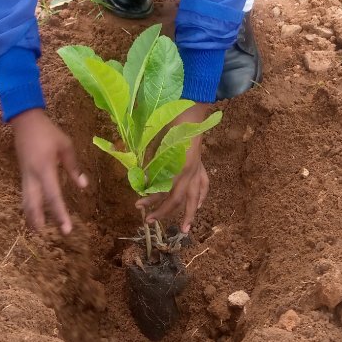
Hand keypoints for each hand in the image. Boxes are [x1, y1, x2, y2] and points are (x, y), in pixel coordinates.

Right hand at [11, 108, 87, 234]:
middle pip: (34, 204)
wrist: (25, 121)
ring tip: (39, 231)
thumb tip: (83, 186)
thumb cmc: (48, 132)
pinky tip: (34, 215)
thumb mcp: (65, 145)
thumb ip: (74, 166)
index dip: (60, 213)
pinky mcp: (23, 175)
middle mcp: (32, 176)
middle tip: (48, 237)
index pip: (53, 196)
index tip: (66, 229)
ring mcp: (25, 176)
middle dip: (39, 221)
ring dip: (32, 217)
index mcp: (45, 168)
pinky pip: (25, 195)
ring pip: (26, 202)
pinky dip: (29, 207)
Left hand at [135, 103, 209, 233]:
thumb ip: (151, 164)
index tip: (137, 205)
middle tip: (149, 222)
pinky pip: (204, 185)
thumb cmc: (171, 126)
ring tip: (186, 229)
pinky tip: (198, 205)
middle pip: (179, 200)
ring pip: (195, 197)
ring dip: (189, 214)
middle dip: (164, 213)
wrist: (191, 112)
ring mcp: (198, 169)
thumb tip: (141, 179)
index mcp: (179, 168)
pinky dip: (201, 197)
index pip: (165, 192)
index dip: (151, 201)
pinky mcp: (201, 165)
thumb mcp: (156, 145)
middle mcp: (191, 173)